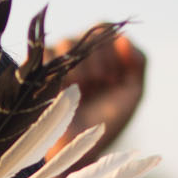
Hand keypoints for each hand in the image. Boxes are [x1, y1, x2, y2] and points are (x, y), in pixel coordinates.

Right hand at [53, 30, 143, 154]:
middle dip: (96, 59)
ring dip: (79, 66)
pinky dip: (59, 70)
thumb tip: (124, 38)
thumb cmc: (108, 122)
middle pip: (86, 33)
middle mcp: (78, 56)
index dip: (109, 49)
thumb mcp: (133, 92)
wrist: (81, 148)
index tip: (112, 78)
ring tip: (81, 89)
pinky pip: (46, 55)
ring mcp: (58, 64)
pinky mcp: (39, 74)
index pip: (103, 29)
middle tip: (97, 85)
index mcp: (101, 55)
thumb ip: (138, 62)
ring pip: (66, 42)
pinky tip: (65, 89)